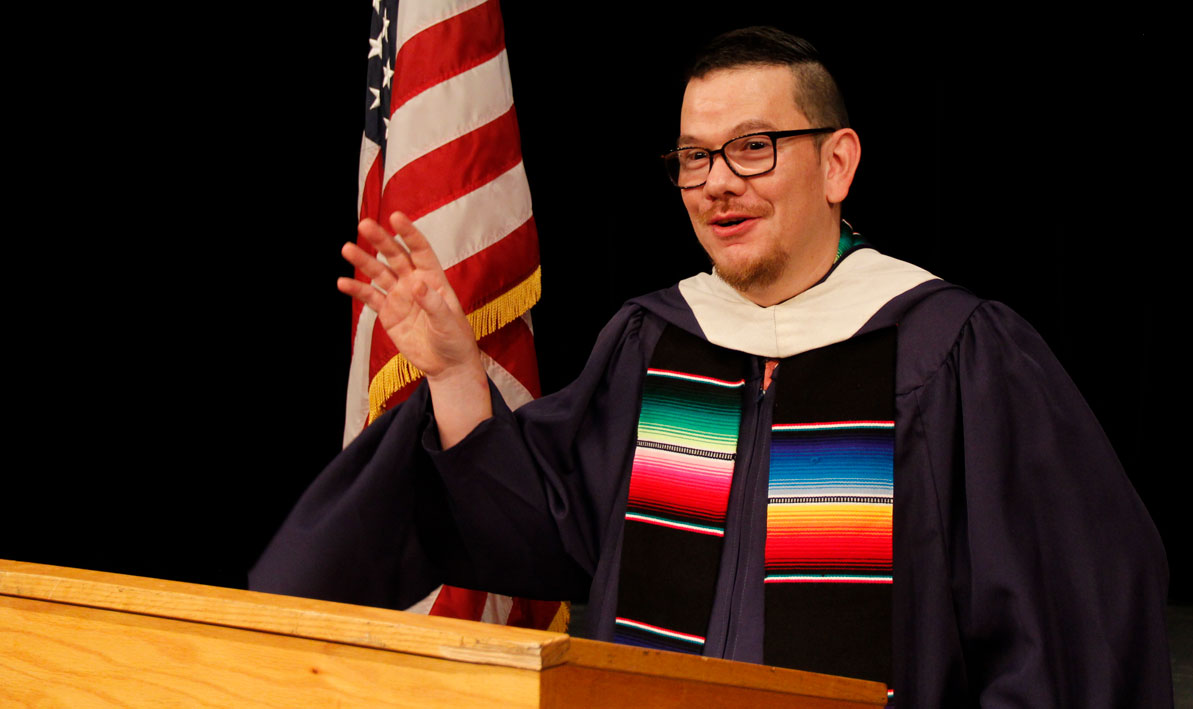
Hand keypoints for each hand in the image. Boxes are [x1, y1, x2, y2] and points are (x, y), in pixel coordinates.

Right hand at [339, 212, 490, 444]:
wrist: (446, 364)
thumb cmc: (455, 339)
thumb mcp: (448, 322)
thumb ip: (433, 303)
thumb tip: (416, 284)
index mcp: (434, 279)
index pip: (420, 251)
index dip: (409, 234)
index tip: (396, 216)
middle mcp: (414, 282)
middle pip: (395, 256)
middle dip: (381, 240)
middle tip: (365, 224)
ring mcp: (399, 296)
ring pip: (379, 273)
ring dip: (363, 261)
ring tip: (347, 248)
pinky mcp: (388, 312)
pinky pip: (370, 298)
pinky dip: (357, 290)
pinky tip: (343, 282)